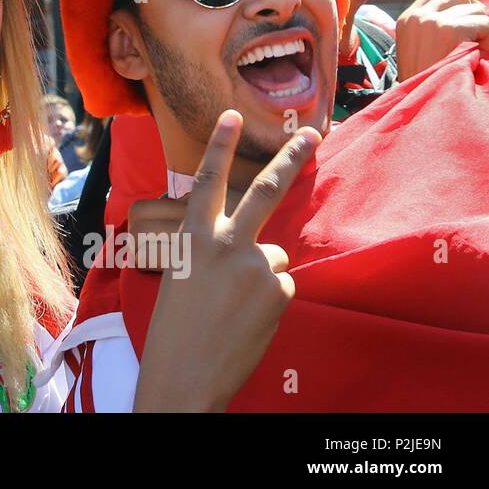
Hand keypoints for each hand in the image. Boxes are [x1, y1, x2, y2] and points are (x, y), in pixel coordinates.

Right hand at [133, 110, 319, 411]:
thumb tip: (256, 249)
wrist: (185, 373)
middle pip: (264, 190)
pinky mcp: (278, 289)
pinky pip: (280, 286)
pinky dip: (268, 302)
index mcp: (192, 237)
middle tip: (312, 132)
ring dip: (261, 277)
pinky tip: (246, 321)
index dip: (219, 145)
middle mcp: (226, 242)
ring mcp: (255, 264)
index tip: (231, 115)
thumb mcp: (184, 276)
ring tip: (233, 307)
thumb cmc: (176, 329)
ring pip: (274, 255)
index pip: (208, 181)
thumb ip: (216, 252)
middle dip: (290, 158)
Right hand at [394, 0, 488, 80]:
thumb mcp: (416, 44)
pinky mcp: (449, 30)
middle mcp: (418, 16)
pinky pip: (483, 23)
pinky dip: (488, 38)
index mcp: (407, 18)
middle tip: (476, 33)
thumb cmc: (423, 76)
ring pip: (474, 9)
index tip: (465, 21)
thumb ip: (431, 23)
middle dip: (473, 10)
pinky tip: (480, 53)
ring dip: (481, 27)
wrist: (418, 97)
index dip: (459, 1)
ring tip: (476, 47)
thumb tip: (459, 0)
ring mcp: (432, 21)